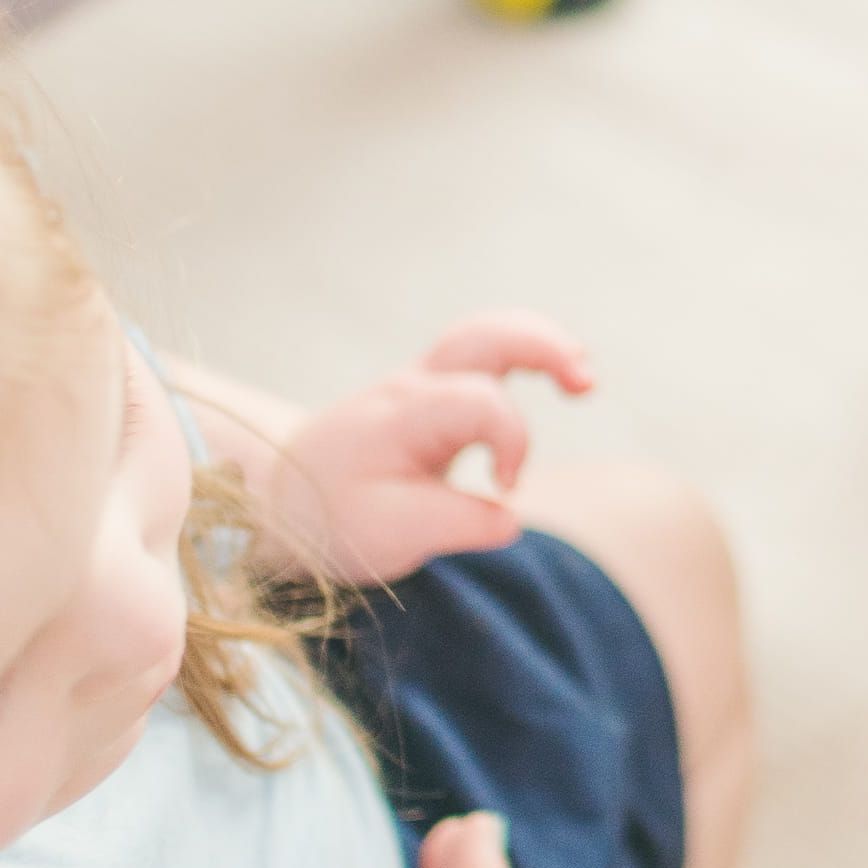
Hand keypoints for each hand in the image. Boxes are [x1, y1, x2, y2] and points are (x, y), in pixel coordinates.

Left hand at [268, 317, 595, 582]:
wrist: (281, 495)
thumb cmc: (333, 516)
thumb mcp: (387, 535)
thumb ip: (453, 524)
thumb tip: (510, 516)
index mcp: (404, 415)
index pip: (481, 402)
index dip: (514, 441)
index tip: (507, 488)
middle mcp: (414, 384)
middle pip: (484, 335)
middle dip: (543, 347)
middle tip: (586, 383)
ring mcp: (421, 381)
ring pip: (485, 332)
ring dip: (540, 342)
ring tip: (584, 372)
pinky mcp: (432, 393)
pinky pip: (481, 351)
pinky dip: (526, 351)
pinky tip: (559, 369)